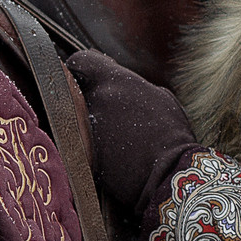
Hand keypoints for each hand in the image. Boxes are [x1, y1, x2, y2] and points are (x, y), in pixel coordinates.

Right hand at [67, 47, 202, 217]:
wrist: (171, 179)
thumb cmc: (125, 170)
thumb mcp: (89, 146)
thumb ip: (79, 118)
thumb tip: (71, 107)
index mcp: (107, 86)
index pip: (83, 61)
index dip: (73, 71)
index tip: (69, 87)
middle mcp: (133, 82)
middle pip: (106, 74)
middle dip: (97, 91)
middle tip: (91, 116)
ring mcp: (155, 91)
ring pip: (128, 88)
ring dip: (120, 102)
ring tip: (118, 130)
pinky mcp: (171, 103)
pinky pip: (148, 100)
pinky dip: (141, 111)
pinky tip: (141, 134)